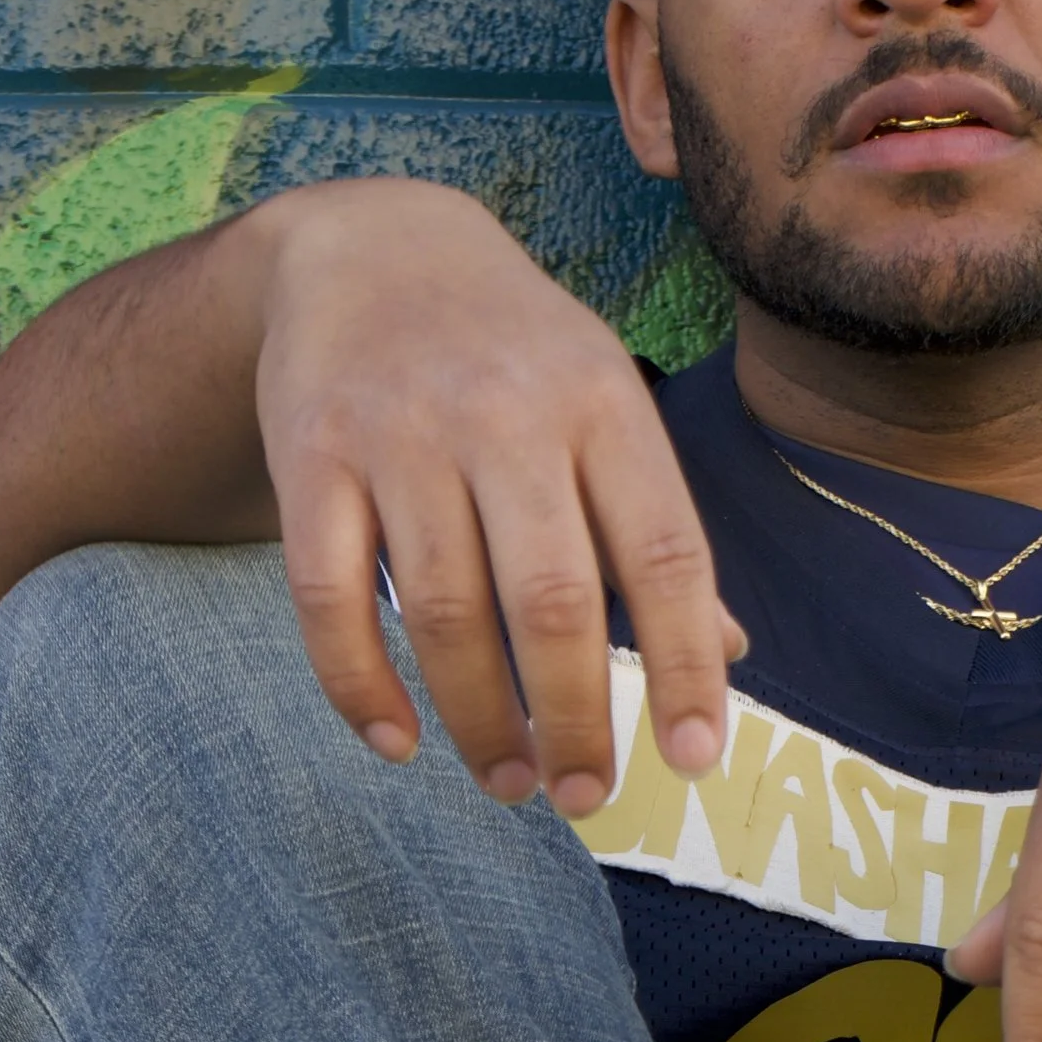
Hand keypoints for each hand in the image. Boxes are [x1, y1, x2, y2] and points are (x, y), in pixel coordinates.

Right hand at [253, 180, 741, 806]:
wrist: (368, 244)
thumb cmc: (514, 354)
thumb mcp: (604, 407)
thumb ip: (655, 528)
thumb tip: (731, 655)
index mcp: (602, 404)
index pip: (663, 555)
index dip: (686, 666)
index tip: (696, 760)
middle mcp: (506, 412)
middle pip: (552, 600)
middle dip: (575, 720)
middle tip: (583, 797)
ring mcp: (400, 431)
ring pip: (444, 612)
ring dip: (478, 720)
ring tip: (507, 780)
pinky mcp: (310, 454)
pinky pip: (330, 597)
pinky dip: (361, 686)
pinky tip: (397, 741)